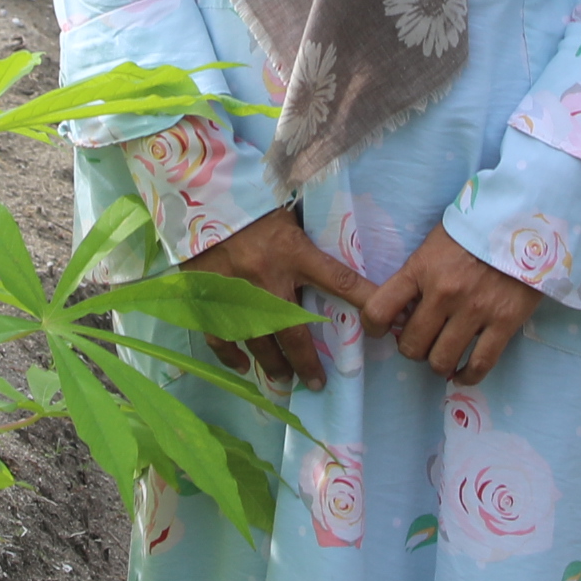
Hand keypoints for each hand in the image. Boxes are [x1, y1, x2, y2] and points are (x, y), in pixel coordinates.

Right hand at [179, 207, 378, 386]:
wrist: (200, 197)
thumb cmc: (250, 203)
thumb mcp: (287, 212)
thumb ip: (307, 235)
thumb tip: (338, 246)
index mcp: (291, 252)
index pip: (337, 279)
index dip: (362, 300)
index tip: (380, 321)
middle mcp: (266, 278)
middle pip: (293, 331)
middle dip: (307, 361)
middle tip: (317, 383)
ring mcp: (235, 293)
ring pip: (258, 341)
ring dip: (274, 364)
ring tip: (285, 378)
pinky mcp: (208, 298)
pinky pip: (221, 336)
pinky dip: (232, 355)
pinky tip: (245, 366)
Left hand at [362, 227, 544, 383]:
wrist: (525, 221)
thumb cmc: (476, 230)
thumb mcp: (436, 242)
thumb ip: (418, 272)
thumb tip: (403, 306)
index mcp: (421, 269)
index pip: (380, 309)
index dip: (373, 327)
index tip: (379, 331)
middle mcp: (444, 293)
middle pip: (411, 344)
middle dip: (412, 348)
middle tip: (422, 342)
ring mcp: (475, 310)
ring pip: (442, 360)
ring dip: (438, 363)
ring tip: (442, 356)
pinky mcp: (504, 322)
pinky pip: (479, 364)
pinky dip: (467, 376)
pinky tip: (462, 373)